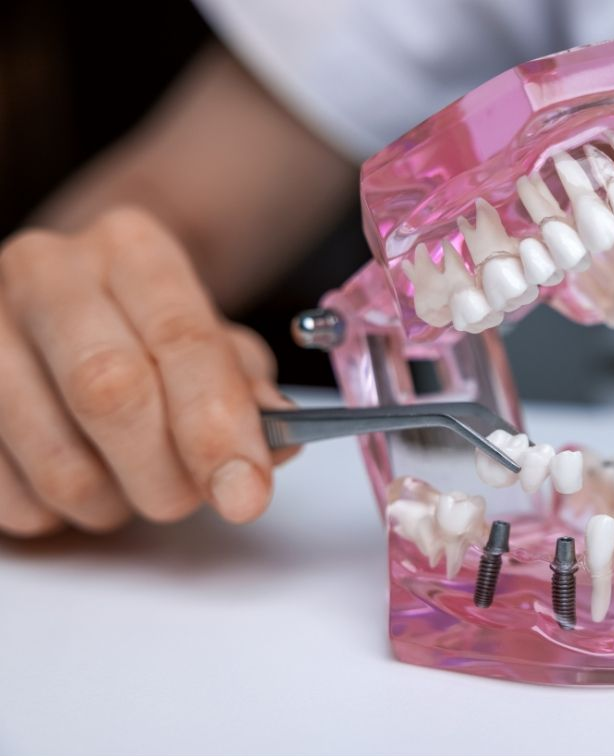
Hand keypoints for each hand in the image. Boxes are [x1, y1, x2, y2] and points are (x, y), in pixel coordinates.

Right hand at [0, 207, 293, 536]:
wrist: (67, 308)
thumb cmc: (154, 333)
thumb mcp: (217, 342)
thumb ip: (247, 387)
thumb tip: (275, 443)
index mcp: (131, 248)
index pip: (181, 339)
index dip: (218, 425)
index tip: (247, 493)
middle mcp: (45, 271)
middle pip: (109, 391)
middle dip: (165, 472)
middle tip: (189, 500)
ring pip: (56, 459)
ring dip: (114, 502)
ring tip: (133, 484)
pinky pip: (11, 496)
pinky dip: (59, 514)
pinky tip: (78, 476)